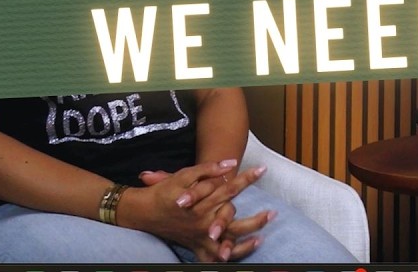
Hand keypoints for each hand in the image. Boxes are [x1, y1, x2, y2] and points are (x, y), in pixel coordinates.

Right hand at [121, 159, 274, 261]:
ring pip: (227, 240)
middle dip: (255, 218)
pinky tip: (250, 247)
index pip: (229, 188)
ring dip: (247, 239)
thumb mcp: (184, 175)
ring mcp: (201, 236)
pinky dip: (234, 253)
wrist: (144, 212)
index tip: (263, 170)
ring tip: (264, 236)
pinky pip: (217, 255)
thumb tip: (231, 162)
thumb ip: (208, 169)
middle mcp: (203, 221)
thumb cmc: (165, 193)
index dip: (247, 178)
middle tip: (273, 212)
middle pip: (234, 220)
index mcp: (202, 202)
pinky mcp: (197, 246)